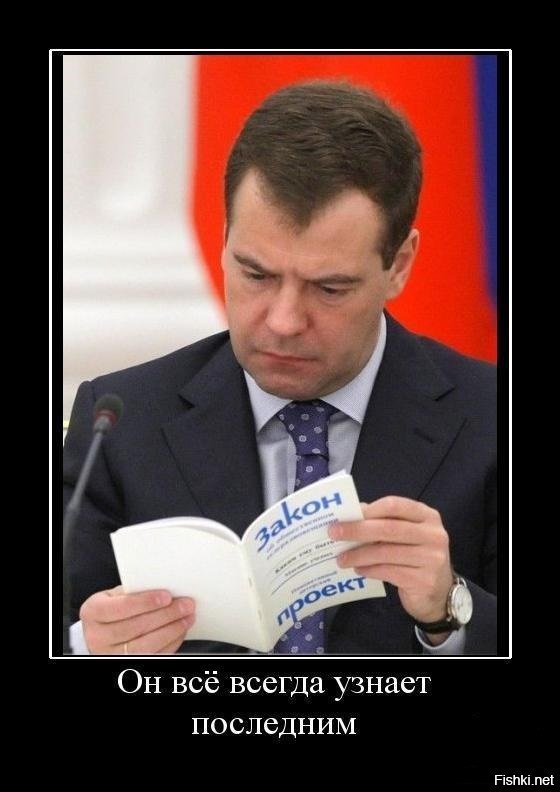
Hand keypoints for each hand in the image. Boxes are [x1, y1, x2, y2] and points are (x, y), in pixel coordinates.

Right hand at [79, 586, 195, 654]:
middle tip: (186, 605)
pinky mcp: (128, 663)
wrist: (101, 631)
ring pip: (145, 645)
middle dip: (165, 615)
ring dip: (171, 630)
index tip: (167, 596)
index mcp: (93, 611)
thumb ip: (135, 591)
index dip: (145, 602)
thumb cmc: (113, 607)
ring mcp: (111, 654)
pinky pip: (153, 656)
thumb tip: (168, 589)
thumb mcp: (116, 595)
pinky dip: (171, 643)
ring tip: (187, 617)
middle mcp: (98, 636)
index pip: (120, 607)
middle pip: (135, 627)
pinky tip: (180, 630)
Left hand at [329, 496, 453, 628]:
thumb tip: (353, 513)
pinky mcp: (424, 580)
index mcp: (428, 516)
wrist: (439, 592)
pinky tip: (358, 569)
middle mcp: (433, 535)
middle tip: (334, 533)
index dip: (369, 509)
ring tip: (341, 558)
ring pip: (386, 552)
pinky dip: (369, 570)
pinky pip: (389, 571)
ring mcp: (431, 558)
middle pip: (389, 528)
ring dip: (359, 555)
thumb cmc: (416, 556)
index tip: (346, 514)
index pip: (395, 505)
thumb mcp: (406, 535)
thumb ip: (384, 522)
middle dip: (358, 530)